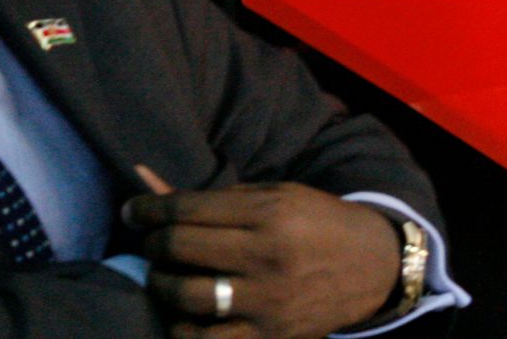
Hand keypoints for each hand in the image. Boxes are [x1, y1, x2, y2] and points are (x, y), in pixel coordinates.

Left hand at [125, 183, 402, 338]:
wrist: (373, 266)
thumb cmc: (317, 222)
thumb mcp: (274, 196)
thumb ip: (213, 197)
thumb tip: (144, 184)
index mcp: (270, 213)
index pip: (188, 209)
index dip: (148, 210)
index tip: (132, 212)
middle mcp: (266, 256)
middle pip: (179, 249)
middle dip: (152, 244)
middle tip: (151, 242)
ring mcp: (267, 301)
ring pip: (185, 297)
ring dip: (162, 286)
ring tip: (165, 278)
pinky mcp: (269, 337)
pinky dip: (184, 329)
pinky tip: (185, 315)